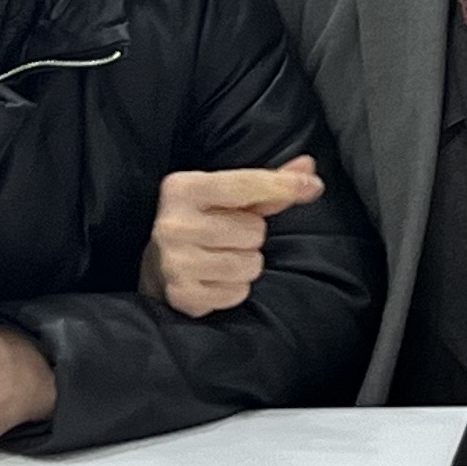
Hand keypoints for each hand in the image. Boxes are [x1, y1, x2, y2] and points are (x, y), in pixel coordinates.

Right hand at [142, 157, 323, 318]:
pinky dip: (234, 288)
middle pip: (254, 231)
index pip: (246, 185)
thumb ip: (270, 182)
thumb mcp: (229, 196)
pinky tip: (215, 278)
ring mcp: (175, 262)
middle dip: (250, 235)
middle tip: (227, 236)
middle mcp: (173, 224)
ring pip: (250, 264)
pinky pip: (237, 292)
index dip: (283, 186)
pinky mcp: (182, 295)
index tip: (310, 185)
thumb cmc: (203, 222)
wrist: (156, 266)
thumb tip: (309, 171)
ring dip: (246, 263)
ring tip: (222, 256)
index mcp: (183, 189)